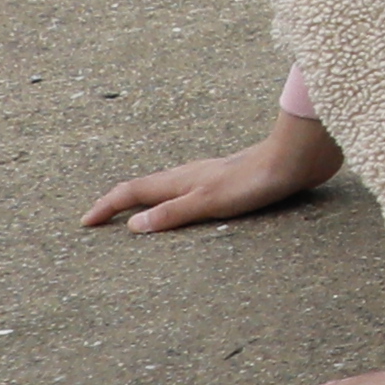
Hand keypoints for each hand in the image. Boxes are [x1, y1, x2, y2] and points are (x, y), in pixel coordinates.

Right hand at [88, 108, 344, 230]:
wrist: (297, 157)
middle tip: (101, 219)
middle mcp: (192, 176)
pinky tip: (188, 208)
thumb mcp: (208, 201)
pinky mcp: (233, 181)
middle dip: (120, 203)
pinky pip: (191, 193)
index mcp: (181, 180)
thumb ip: (172, 214)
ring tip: (136, 215)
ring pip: (169, 189)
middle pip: (147, 188)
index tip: (86, 222)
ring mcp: (212, 177)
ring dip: (148, 202)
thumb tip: (133, 227)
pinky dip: (174, 203)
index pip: (133, 192)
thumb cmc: (255, 179)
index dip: (107, 206)